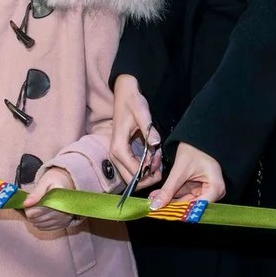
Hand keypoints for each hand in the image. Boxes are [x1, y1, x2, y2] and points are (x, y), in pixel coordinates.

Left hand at [23, 166, 76, 230]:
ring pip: (39, 225)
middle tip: (32, 204)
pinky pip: (45, 228)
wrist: (68, 183)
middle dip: (30, 213)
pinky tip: (41, 215)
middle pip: (36, 220)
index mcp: (58, 201)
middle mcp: (63, 213)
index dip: (28, 208)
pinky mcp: (63, 224)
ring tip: (36, 208)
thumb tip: (25, 204)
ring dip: (35, 218)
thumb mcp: (45, 182)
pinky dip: (40, 223)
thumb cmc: (56, 181)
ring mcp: (63, 220)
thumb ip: (36, 193)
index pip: (35, 213)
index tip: (29, 202)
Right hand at [109, 74, 161, 192]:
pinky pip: (132, 170)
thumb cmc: (133, 103)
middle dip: (148, 177)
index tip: (159, 159)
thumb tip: (156, 145)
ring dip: (146, 174)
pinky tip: (153, 158)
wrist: (125, 95)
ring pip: (131, 178)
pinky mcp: (122, 155)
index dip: (149, 171)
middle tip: (160, 164)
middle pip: (131, 181)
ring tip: (158, 160)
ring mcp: (117, 157)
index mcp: (119, 148)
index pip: (134, 172)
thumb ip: (149, 130)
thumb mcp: (142, 113)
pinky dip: (144, 169)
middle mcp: (114, 156)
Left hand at [148, 141, 225, 208]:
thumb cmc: (195, 149)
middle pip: (190, 206)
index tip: (163, 212)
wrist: (196, 136)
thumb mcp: (180, 170)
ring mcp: (205, 190)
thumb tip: (156, 205)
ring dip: (169, 201)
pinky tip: (158, 195)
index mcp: (215, 188)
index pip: (197, 208)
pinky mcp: (198, 188)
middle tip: (155, 206)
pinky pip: (183, 195)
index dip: (179, 211)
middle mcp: (213, 192)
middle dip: (171, 205)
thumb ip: (168, 190)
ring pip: (185, 201)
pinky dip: (171, 195)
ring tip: (153, 199)